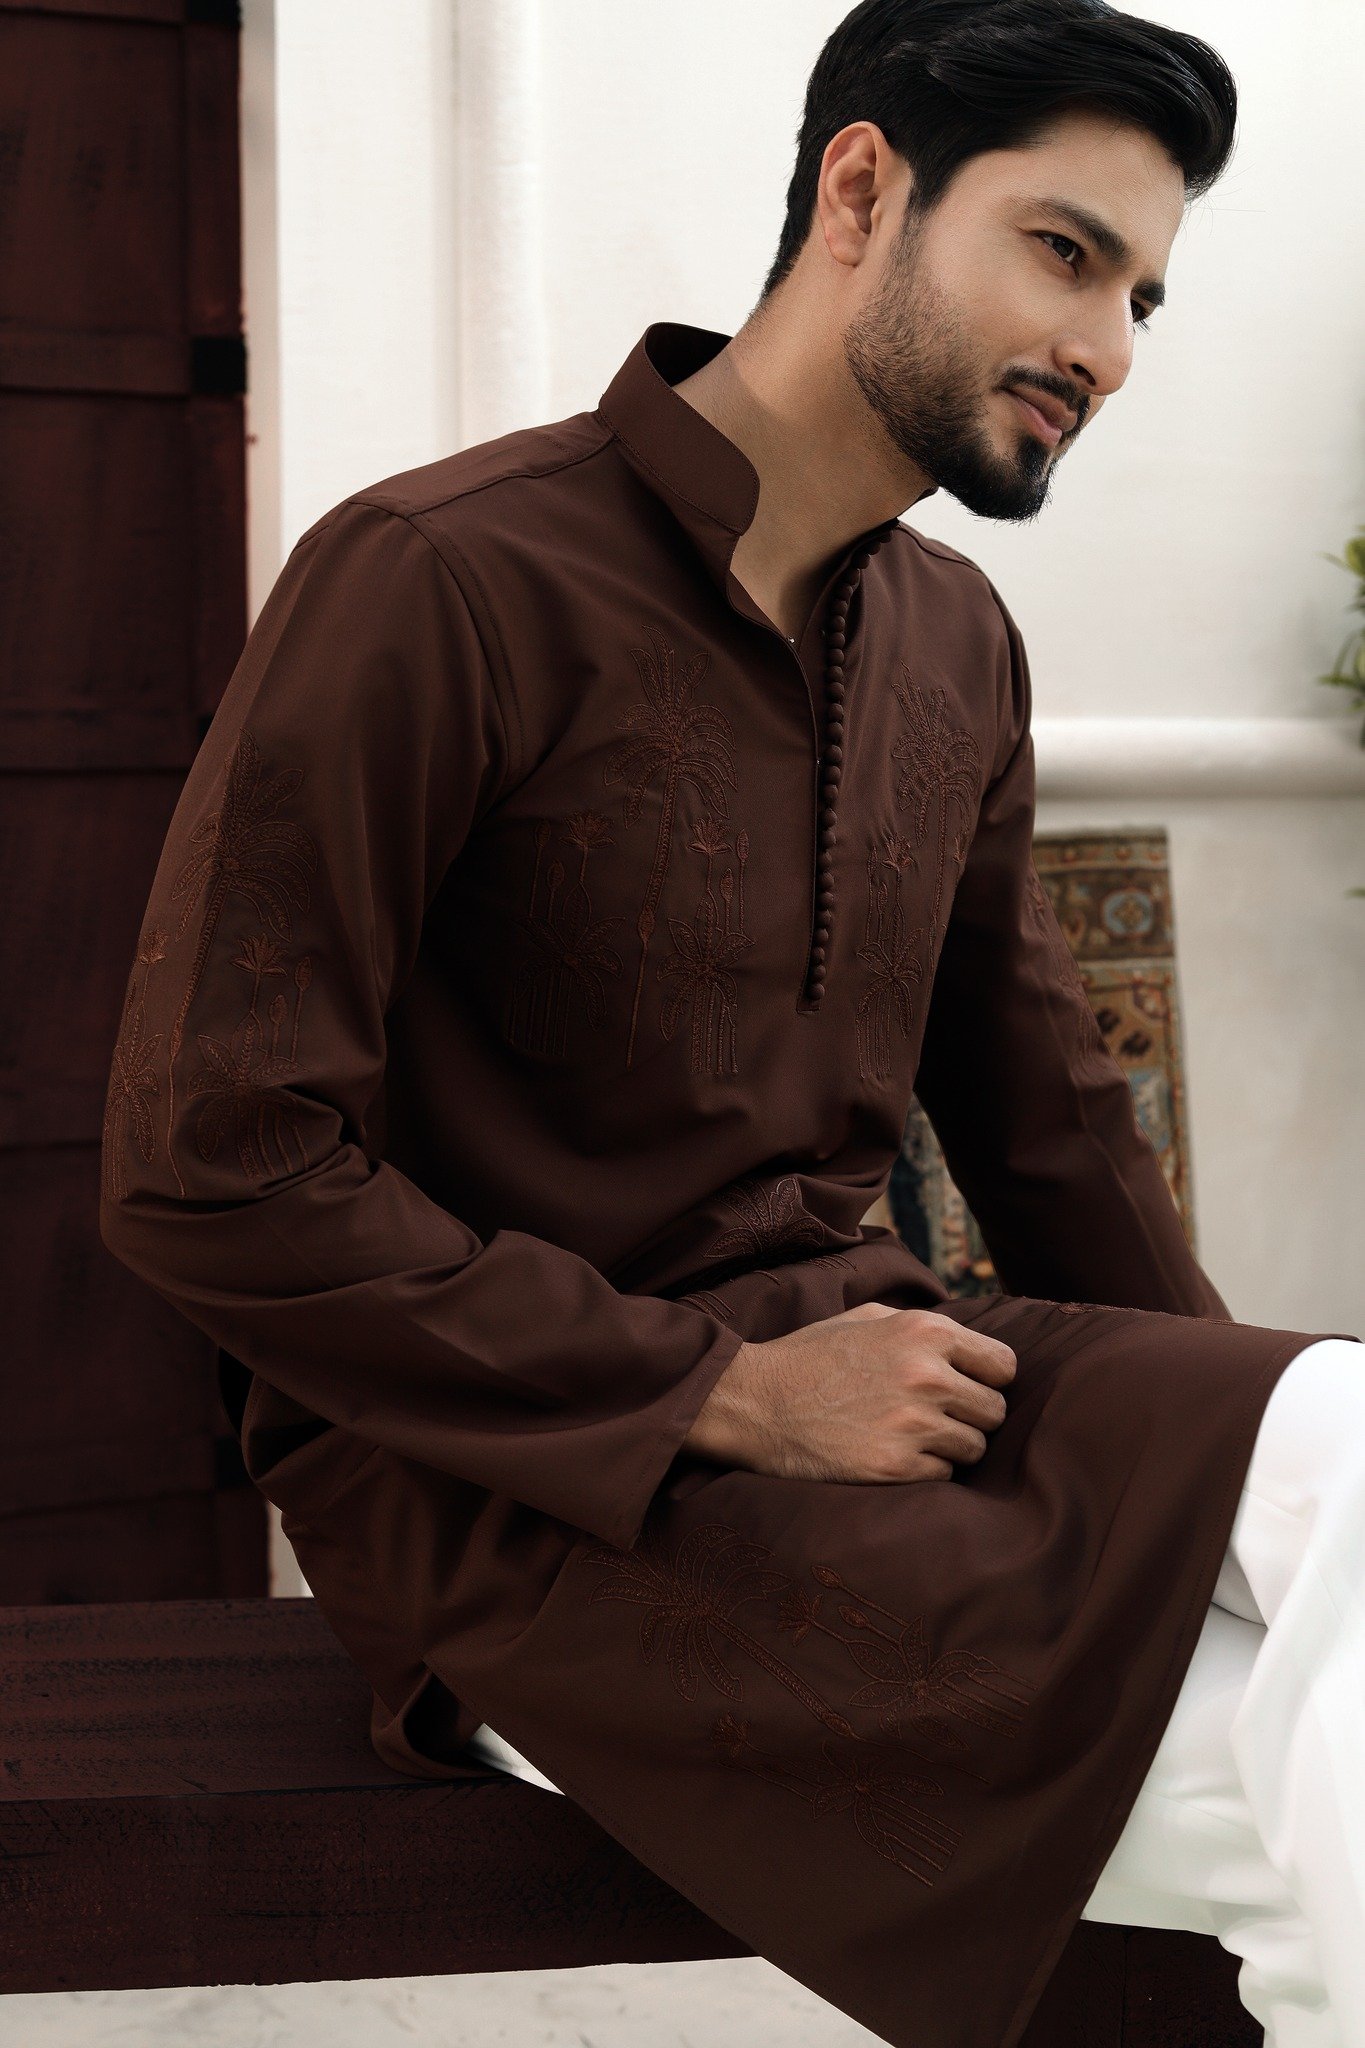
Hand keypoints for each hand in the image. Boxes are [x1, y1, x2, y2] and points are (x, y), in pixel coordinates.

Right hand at [682, 1301, 1016, 1483]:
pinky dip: (923, 1472)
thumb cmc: (810, 1356)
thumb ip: (923, 1327)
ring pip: (974, 1449)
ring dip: (948, 1448)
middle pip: (995, 1411)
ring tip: (908, 1437)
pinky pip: (943, 1477)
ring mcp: (912, 1424)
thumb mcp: (867, 1318)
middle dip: (969, 1416)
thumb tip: (971, 1346)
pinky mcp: (894, 1467)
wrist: (753, 1401)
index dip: (988, 1379)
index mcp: (926, 1331)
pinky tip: (889, 1455)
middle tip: (934, 1418)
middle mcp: (927, 1375)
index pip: (1005, 1366)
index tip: (967, 1388)